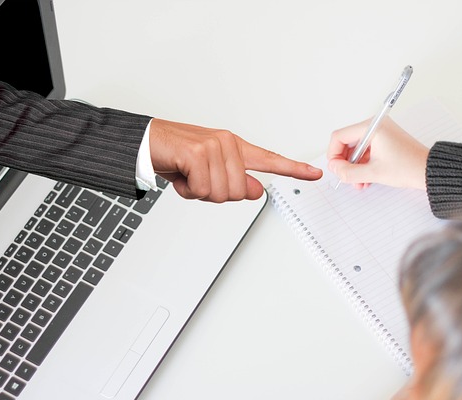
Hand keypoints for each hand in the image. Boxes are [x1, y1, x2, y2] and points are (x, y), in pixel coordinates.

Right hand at [149, 118, 322, 201]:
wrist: (146, 142)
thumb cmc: (175, 156)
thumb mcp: (208, 174)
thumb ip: (235, 182)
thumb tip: (257, 191)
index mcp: (234, 147)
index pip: (269, 160)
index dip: (293, 169)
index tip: (315, 174)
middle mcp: (228, 143)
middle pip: (240, 192)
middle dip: (216, 195)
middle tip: (197, 182)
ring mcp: (214, 146)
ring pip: (222, 193)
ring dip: (200, 193)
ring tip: (187, 177)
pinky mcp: (199, 152)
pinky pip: (203, 188)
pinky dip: (188, 190)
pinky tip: (180, 174)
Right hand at [327, 117, 428, 189]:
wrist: (429, 171)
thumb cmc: (408, 167)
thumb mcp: (373, 173)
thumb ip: (348, 172)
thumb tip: (334, 168)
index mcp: (372, 127)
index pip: (339, 136)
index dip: (333, 154)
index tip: (336, 168)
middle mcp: (375, 126)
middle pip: (347, 143)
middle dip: (345, 163)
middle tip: (346, 177)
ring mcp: (380, 133)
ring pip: (356, 149)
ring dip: (354, 167)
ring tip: (359, 182)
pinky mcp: (384, 141)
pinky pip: (366, 151)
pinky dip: (363, 165)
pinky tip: (365, 178)